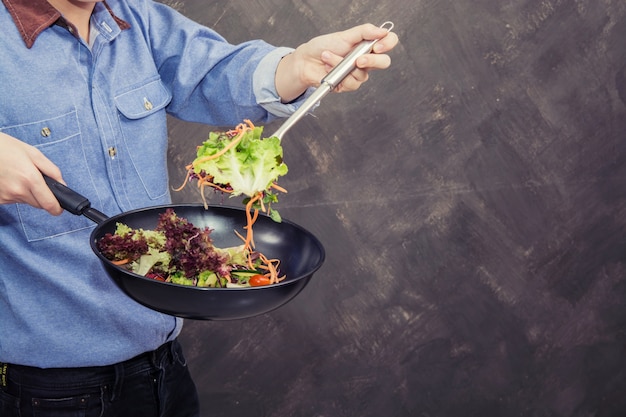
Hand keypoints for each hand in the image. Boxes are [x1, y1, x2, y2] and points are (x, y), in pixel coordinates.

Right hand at [0, 132, 63, 214]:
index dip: (56, 208)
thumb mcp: (34, 154)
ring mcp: (6, 196)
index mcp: (30, 179)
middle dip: (42, 196)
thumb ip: (52, 170)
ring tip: (20, 177)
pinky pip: (13, 200)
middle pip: (39, 204)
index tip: (59, 208)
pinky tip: (11, 181)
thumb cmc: (6, 148)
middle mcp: (18, 190)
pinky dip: (16, 193)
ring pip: (26, 201)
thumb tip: (62, 185)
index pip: (49, 204)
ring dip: (28, 193)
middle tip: (35, 181)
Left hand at [276, 23, 398, 100]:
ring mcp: (357, 73)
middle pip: (384, 62)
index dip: (388, 44)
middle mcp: (365, 59)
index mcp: (366, 45)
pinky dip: (337, 72)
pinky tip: (328, 67)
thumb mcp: (344, 35)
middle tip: (358, 60)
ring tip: (328, 56)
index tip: (377, 46)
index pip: (388, 42)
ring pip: (363, 74)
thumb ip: (364, 32)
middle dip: (372, 61)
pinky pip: (351, 83)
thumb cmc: (323, 46)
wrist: (306, 61)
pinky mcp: (348, 84)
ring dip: (342, 64)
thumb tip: (383, 30)